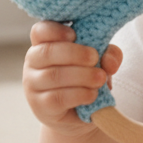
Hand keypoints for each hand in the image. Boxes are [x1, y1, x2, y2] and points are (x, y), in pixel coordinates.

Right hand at [22, 21, 122, 137]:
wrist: (82, 112)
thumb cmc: (87, 78)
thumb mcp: (100, 62)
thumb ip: (108, 54)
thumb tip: (109, 61)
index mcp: (45, 44)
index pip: (40, 31)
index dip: (56, 30)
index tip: (75, 34)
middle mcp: (33, 62)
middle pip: (47, 52)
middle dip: (75, 53)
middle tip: (95, 58)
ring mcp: (33, 85)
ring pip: (53, 76)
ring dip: (82, 76)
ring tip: (100, 78)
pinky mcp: (40, 106)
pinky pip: (58, 97)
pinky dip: (79, 94)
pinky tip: (92, 94)